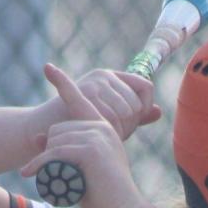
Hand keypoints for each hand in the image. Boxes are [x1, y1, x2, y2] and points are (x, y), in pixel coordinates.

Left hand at [20, 63, 157, 207]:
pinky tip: (32, 174)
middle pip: (57, 129)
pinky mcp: (91, 149)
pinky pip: (55, 153)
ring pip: (54, 141)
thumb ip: (61, 151)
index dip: (63, 83)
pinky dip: (40, 165)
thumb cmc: (103, 195)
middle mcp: (101, 127)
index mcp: (102, 128)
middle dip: (49, 153)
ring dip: (46, 162)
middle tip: (56, 176)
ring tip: (56, 181)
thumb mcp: (78, 168)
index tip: (49, 67)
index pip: (79, 100)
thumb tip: (37, 137)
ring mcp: (97, 135)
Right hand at [26, 66, 161, 144]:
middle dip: (129, 124)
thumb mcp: (111, 120)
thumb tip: (158, 111)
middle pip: (136, 103)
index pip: (145, 87)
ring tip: (100, 132)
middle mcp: (105, 75)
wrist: (48, 129)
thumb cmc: (79, 127)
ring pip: (127, 112)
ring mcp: (96, 81)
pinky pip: (113, 117)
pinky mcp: (88, 90)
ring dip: (118, 129)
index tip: (131, 122)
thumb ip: (135, 116)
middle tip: (109, 132)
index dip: (143, 107)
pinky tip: (96, 132)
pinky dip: (108, 130)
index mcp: (112, 77)